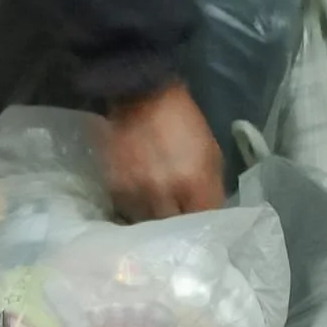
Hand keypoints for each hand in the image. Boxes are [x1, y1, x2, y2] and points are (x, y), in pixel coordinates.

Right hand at [105, 84, 224, 219]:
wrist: (139, 95)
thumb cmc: (182, 121)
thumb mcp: (210, 151)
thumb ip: (211, 187)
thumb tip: (209, 214)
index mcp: (194, 183)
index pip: (203, 222)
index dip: (206, 226)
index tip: (205, 225)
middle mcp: (165, 194)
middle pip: (175, 232)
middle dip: (180, 228)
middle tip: (180, 220)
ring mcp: (137, 194)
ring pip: (149, 226)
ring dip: (156, 222)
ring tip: (159, 211)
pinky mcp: (116, 190)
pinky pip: (128, 213)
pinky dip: (136, 211)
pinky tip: (141, 200)